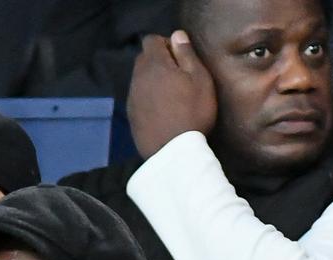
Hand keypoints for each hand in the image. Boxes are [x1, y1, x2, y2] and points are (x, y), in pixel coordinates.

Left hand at [127, 30, 217, 158]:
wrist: (173, 151)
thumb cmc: (192, 112)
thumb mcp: (200, 80)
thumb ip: (187, 54)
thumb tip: (177, 35)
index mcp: (154, 64)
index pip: (152, 40)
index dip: (167, 44)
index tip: (182, 59)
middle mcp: (138, 76)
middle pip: (144, 58)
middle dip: (159, 62)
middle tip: (179, 78)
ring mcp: (132, 97)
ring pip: (141, 79)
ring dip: (154, 81)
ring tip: (172, 96)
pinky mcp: (131, 115)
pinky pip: (139, 98)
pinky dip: (150, 99)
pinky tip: (164, 112)